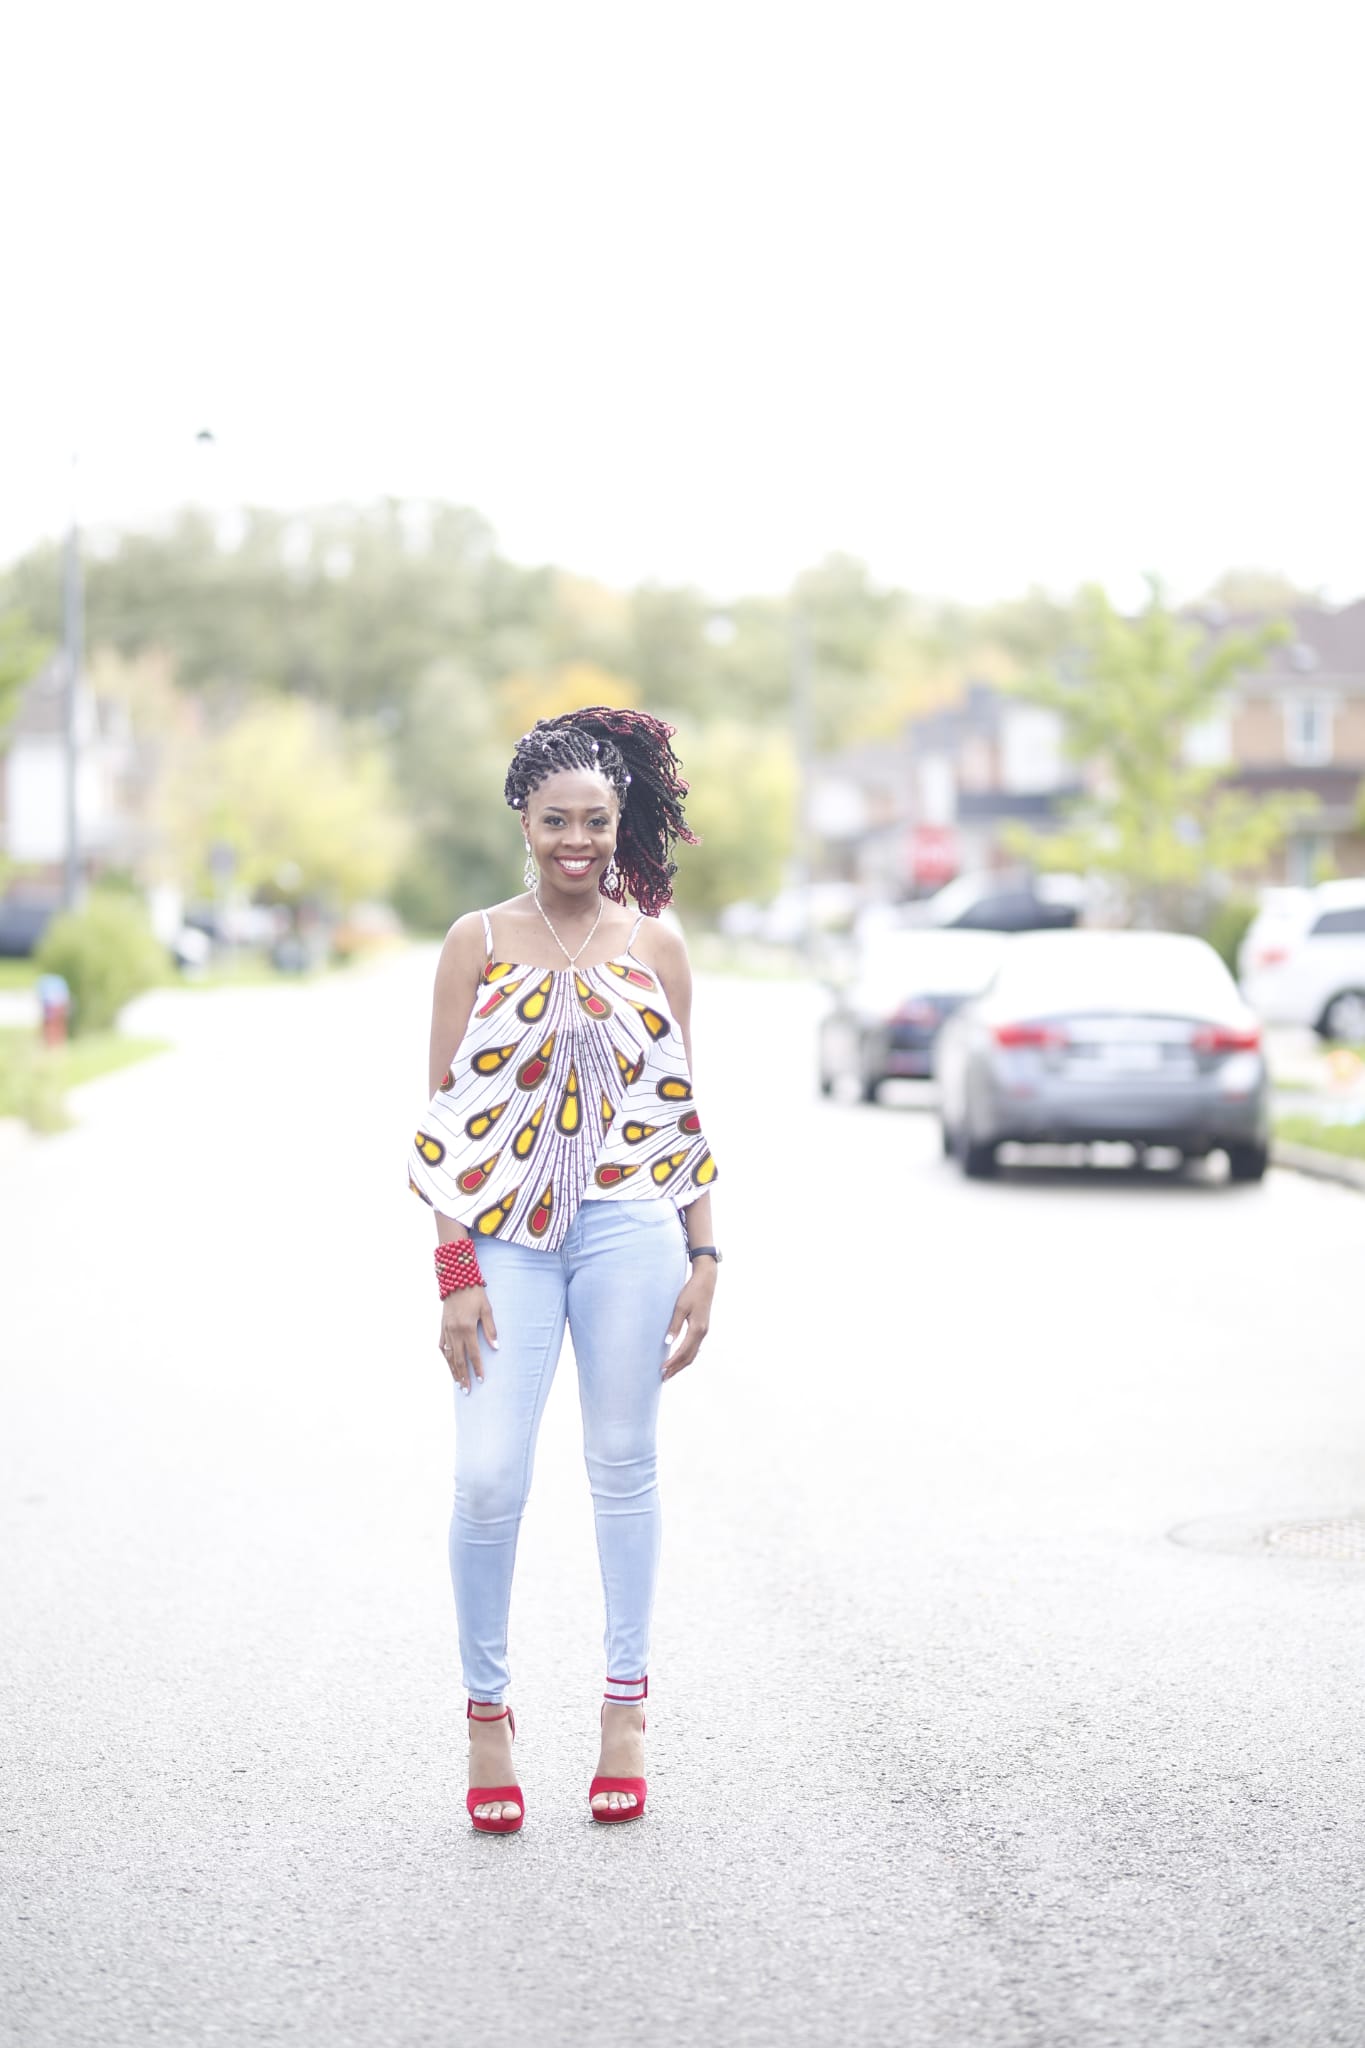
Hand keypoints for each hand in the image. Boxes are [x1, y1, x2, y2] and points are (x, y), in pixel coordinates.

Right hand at [439, 1286, 498, 1392]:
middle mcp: (454, 1332)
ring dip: (453, 1370)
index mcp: (466, 1329)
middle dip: (464, 1377)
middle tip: (468, 1391)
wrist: (456, 1279)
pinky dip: (445, 1356)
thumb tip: (496, 1347)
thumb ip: (491, 1329)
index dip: (477, 1369)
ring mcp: (446, 1330)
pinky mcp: (442, 1326)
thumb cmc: (475, 1293)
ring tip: (458, 1383)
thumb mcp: (487, 1309)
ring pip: (449, 1356)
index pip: (473, 1354)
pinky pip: (442, 1345)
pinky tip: (449, 1363)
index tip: (481, 1381)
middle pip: (459, 1360)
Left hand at [662, 1263, 715, 1380]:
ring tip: (669, 1371)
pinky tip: (679, 1359)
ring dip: (681, 1364)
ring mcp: (704, 1332)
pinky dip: (686, 1356)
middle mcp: (702, 1333)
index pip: (683, 1352)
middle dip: (676, 1368)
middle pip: (689, 1357)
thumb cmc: (691, 1292)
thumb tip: (668, 1343)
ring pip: (693, 1354)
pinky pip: (694, 1347)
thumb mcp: (680, 1307)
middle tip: (663, 1377)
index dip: (672, 1362)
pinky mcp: (702, 1328)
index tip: (662, 1370)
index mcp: (697, 1329)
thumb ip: (674, 1325)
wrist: (706, 1282)